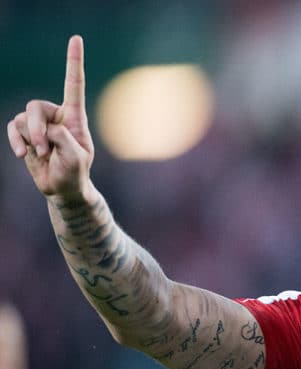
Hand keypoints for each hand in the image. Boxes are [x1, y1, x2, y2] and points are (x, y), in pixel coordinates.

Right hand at [6, 35, 94, 199]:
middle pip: (36, 106)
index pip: (74, 85)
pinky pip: (13, 128)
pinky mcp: (26, 134)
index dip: (73, 62)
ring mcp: (40, 124)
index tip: (76, 39)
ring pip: (23, 119)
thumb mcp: (76, 157)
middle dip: (36, 128)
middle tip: (43, 148)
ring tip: (39, 154)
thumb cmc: (75, 172)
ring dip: (28, 138)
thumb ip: (62, 137)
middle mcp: (57, 116)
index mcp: (75, 117)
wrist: (63, 188)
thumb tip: (45, 127)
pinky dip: (15, 140)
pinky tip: (23, 154)